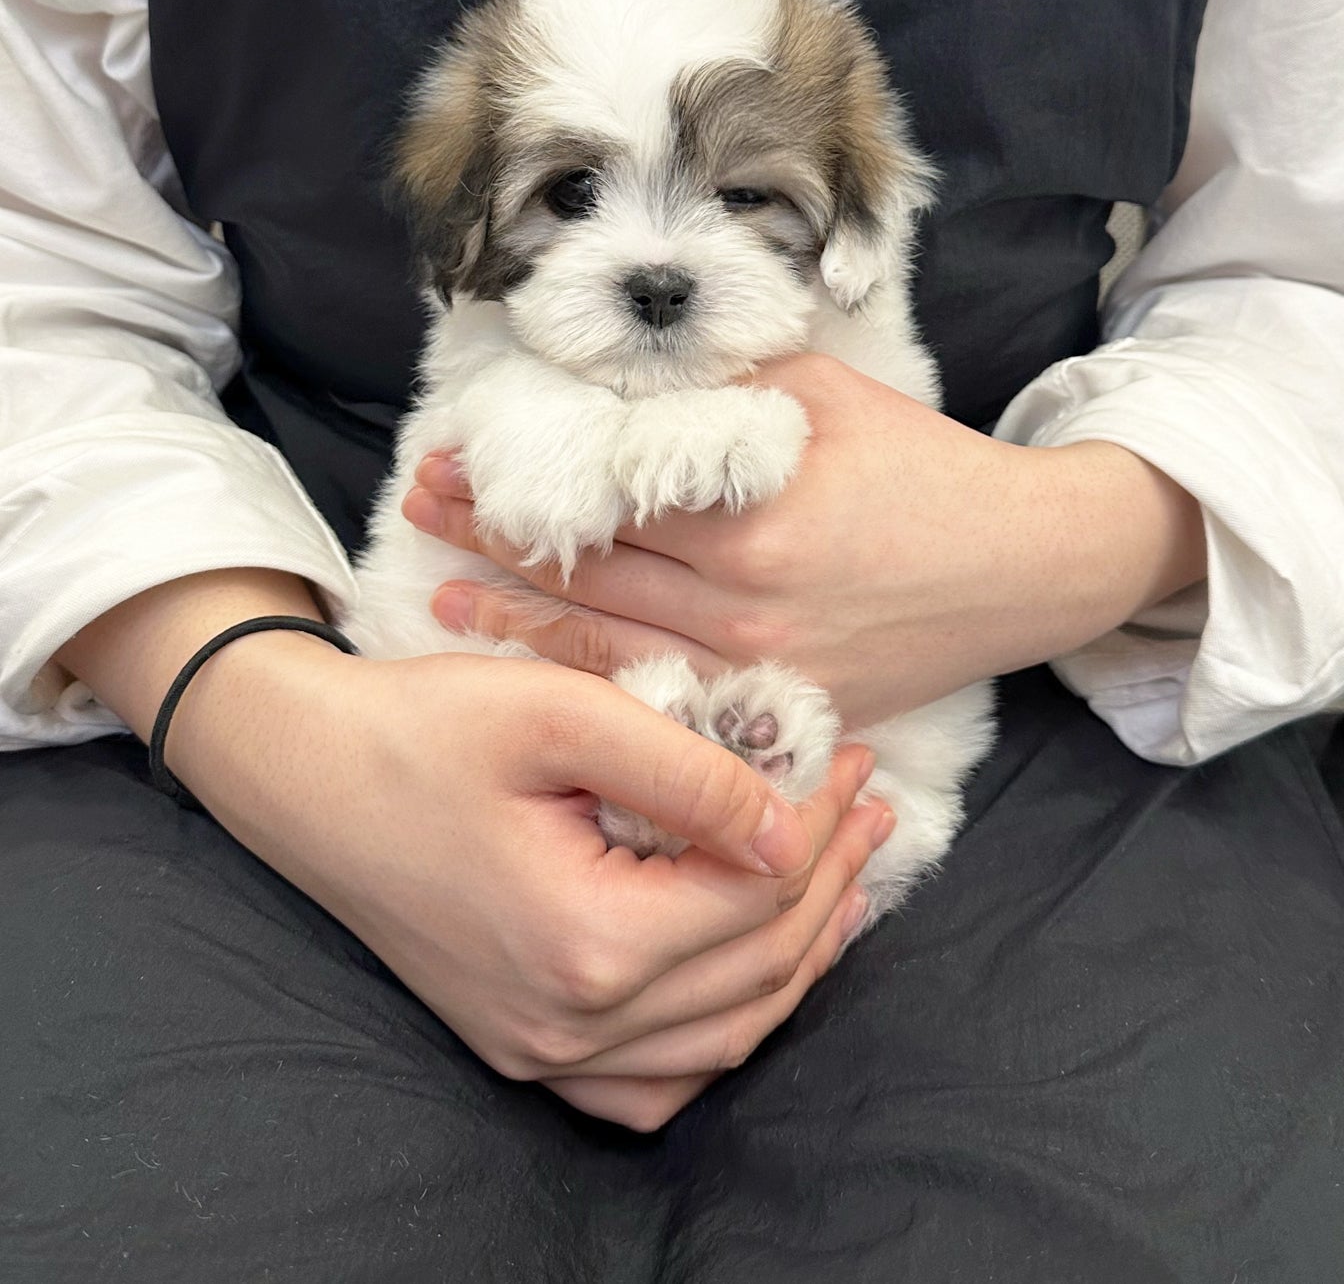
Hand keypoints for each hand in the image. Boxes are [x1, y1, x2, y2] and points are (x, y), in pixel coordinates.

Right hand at [58, 573, 891, 1133]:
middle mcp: (565, 1023)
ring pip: (717, 1038)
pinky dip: (719, 1028)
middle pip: (752, 974)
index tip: (852, 755)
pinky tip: (748, 970)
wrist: (302, 771)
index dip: (822, 826)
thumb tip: (793, 825)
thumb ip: (688, 773)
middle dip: (829, 883)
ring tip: (840, 877)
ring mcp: (539, 1049)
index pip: (756, 900)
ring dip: (793, 958)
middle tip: (866, 801)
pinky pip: (652, 1078)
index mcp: (582, 941)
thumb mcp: (561, 712)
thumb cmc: (422, 726)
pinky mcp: (519, 1044)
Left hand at [404, 353, 1206, 726]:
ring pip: (608, 649)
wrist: (1023, 568)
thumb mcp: (828, 395)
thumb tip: (621, 374)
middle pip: (588, 573)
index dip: (516, 482)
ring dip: (517, 619)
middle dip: (493, 541)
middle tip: (421, 513)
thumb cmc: (925, 468)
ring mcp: (760, 672)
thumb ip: (723, 386)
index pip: (601, 501)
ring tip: (441, 597)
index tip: (452, 457)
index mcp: (752, 521)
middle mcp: (744, 608)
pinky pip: (666, 701)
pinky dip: (592, 682)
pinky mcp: (779, 711)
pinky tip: (537, 672)